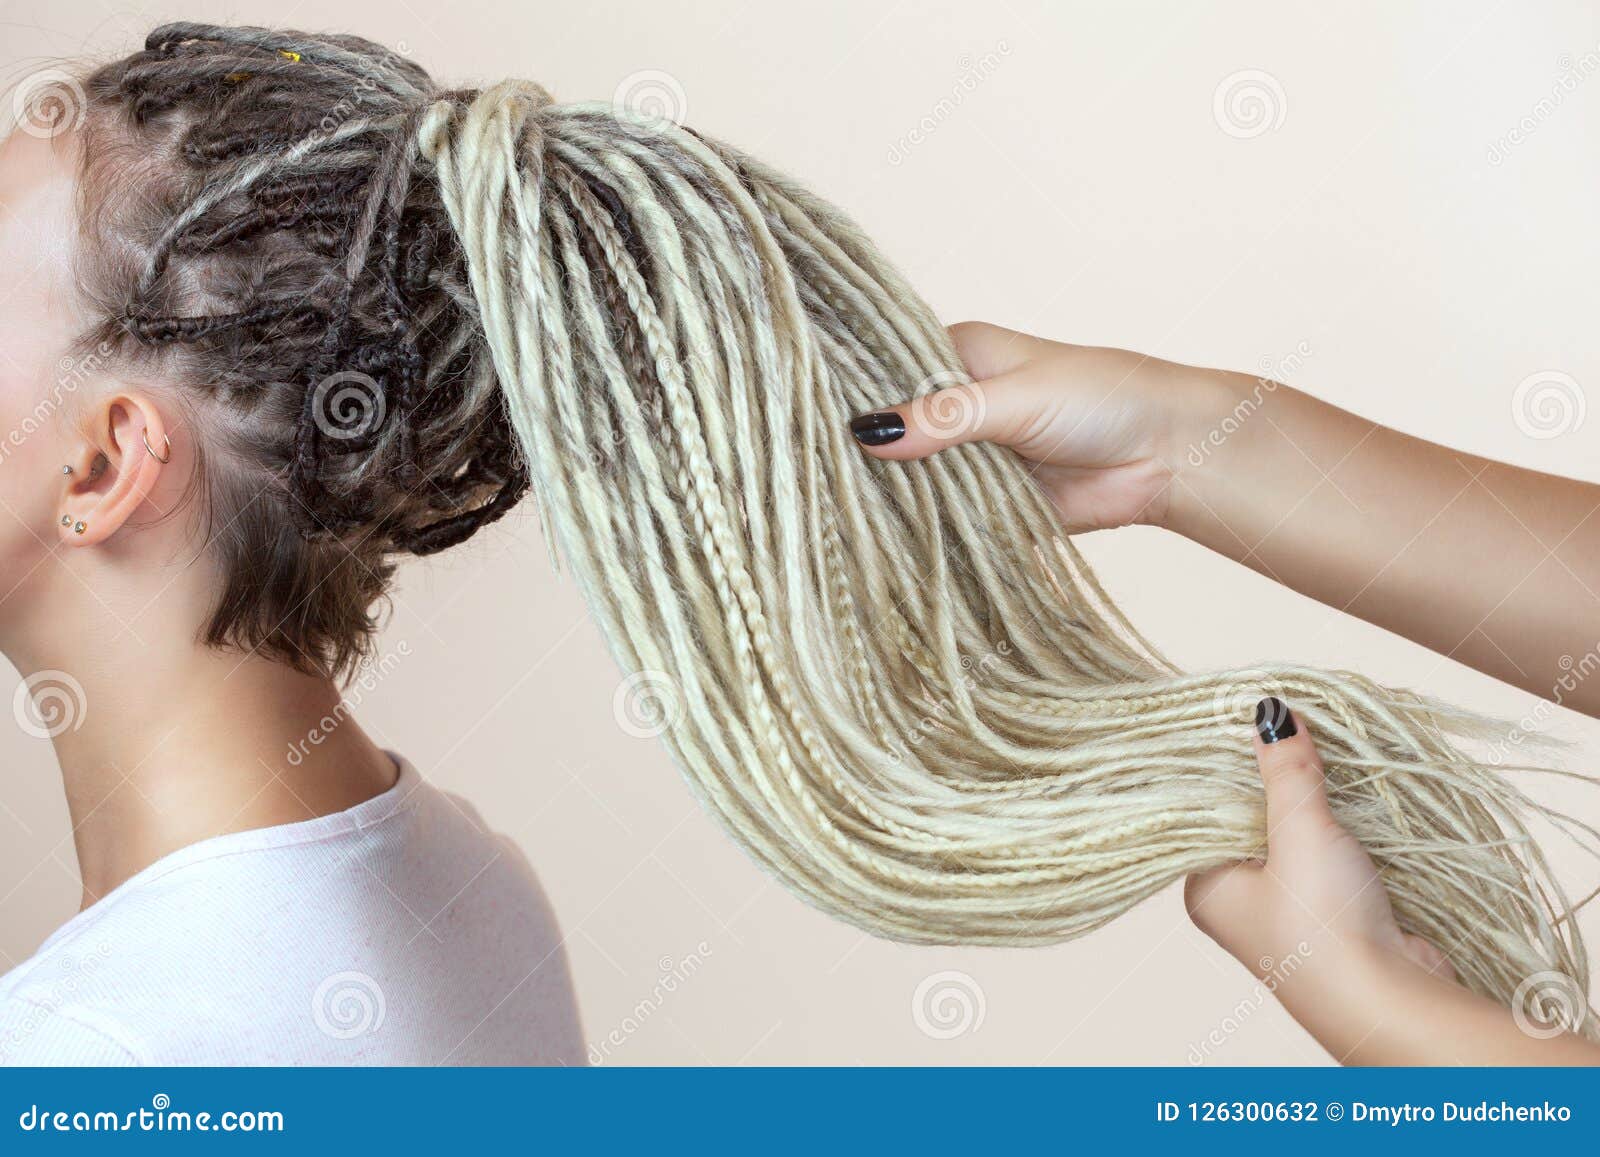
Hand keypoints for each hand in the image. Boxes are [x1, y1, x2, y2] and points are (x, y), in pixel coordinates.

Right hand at [848, 321, 1229, 533]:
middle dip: (866, 455)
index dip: (849, 397)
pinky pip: (942, 516)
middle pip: (892, 432)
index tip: (804, 423)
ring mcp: (970, 456)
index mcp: (957, 355)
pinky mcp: (987, 502)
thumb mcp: (1015, 398)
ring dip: (893, 495)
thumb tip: (868, 435)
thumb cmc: (1103, 397)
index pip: (884, 373)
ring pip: (911, 478)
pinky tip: (884, 539)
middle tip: (813, 480)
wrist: (1169, 454)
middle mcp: (955, 403)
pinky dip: (923, 527)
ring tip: (838, 514)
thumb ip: (944, 418)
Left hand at [1184, 697, 1453, 988]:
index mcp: (1207, 887)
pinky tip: (1352, 798)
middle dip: (1276, 782)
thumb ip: (1285, 771)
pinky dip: (1341, 832)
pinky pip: (1329, 860)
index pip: (1204, 811)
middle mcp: (1239, 902)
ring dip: (1314, 805)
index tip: (1248, 720)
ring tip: (1325, 752)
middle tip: (1294, 729)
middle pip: (1251, 822)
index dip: (1228, 767)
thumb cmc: (1323, 924)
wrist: (1388, 1001)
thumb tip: (1270, 712)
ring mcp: (1287, 913)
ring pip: (1294, 840)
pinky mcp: (1334, 918)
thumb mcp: (1299, 831)